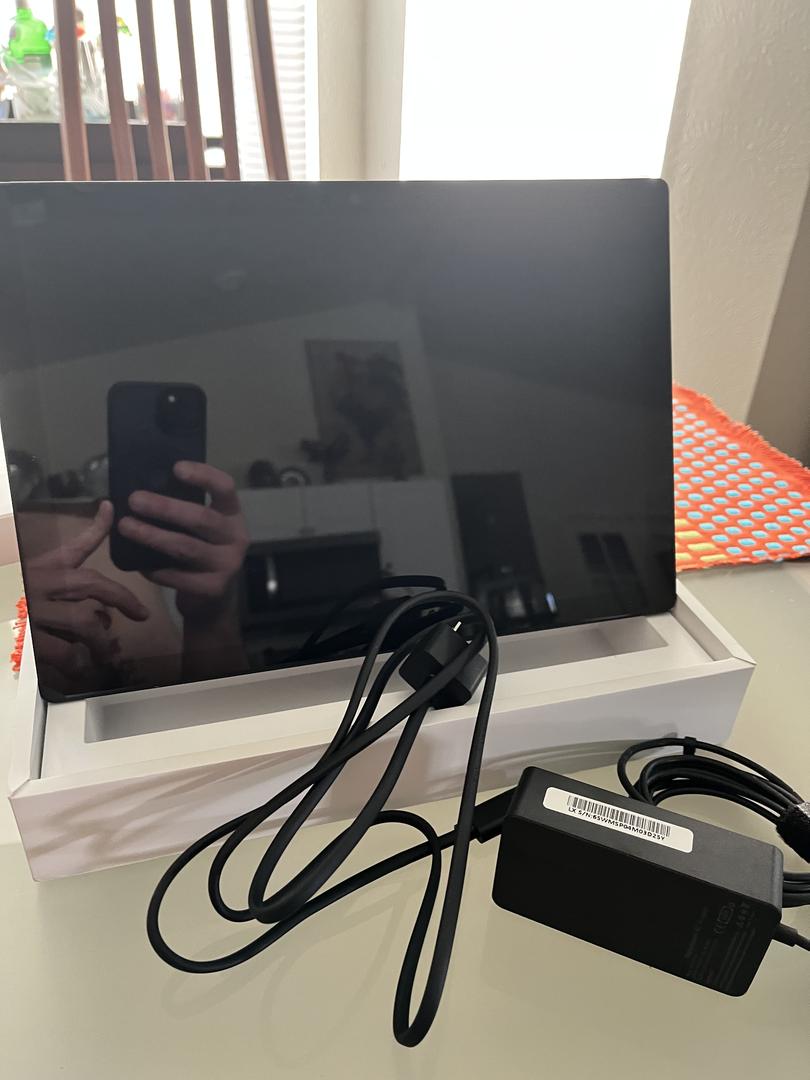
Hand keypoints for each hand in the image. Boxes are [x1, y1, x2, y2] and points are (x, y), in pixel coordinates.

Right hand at [27, 501, 148, 689]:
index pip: (73, 544)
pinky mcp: (24, 640)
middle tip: (140, 613)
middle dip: (122, 597)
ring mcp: (31, 612)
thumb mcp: (21, 572)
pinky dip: (75, 664)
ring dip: (101, 641)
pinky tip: (76, 669)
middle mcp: (37, 585)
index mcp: (37, 569)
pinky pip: (62, 653)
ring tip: (106, 652)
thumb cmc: (3, 589)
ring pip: (85, 622)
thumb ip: (57, 578)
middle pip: (91, 583)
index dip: (97, 526)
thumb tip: (94, 593)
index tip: (112, 508)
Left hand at [118, 462, 247, 620]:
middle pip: (201, 518)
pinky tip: (138, 564)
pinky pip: (178, 577)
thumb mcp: (201, 527)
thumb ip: (184, 509)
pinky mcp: (213, 588)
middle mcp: (236, 537)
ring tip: (126, 526)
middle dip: (165, 508)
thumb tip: (141, 487)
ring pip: (186, 547)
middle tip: (134, 500)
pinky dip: (155, 569)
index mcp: (232, 514)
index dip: (203, 476)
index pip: (225, 488)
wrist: (213, 597)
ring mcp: (227, 564)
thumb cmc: (200, 549)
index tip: (176, 468)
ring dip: (152, 536)